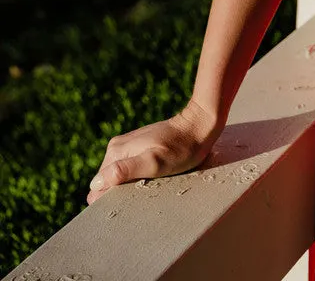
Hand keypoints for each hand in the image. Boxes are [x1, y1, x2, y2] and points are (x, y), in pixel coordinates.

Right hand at [87, 98, 220, 204]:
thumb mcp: (154, 162)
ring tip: (148, 190)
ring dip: (129, 188)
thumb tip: (96, 184)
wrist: (199, 127)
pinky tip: (150, 182)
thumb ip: (125, 171)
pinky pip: (129, 170)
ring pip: (118, 178)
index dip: (109, 201)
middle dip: (119, 195)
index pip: (98, 187)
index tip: (127, 207)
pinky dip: (137, 180)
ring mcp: (128, 146)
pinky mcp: (139, 148)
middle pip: (108, 182)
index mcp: (116, 151)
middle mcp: (117, 147)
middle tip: (142, 197)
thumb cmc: (180, 148)